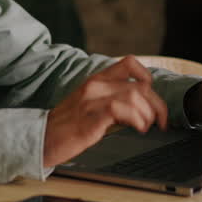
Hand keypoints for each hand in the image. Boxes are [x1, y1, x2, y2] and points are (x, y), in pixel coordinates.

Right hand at [43, 56, 167, 168]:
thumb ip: (110, 101)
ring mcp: (92, 100)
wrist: (41, 138)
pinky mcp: (90, 118)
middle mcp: (95, 86)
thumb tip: (138, 107)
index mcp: (96, 80)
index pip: (129, 63)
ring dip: (148, 114)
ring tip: (145, 127)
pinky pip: (121, 110)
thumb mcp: (89, 106)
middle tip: (160, 121)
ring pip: (134, 95)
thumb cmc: (65, 126)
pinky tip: (137, 129)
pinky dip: (136, 120)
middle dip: (157, 105)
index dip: (147, 77)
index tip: (153, 98)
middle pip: (140, 85)